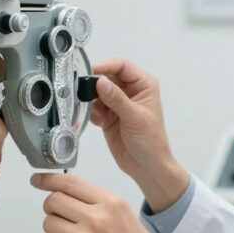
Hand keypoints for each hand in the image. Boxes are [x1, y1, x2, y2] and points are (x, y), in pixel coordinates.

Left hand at [33, 172, 186, 232]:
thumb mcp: (126, 217)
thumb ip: (100, 204)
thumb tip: (72, 198)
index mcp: (112, 202)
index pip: (69, 182)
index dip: (48, 180)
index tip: (39, 180)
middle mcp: (97, 217)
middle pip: (53, 200)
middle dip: (52, 207)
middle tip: (58, 215)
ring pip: (48, 223)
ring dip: (55, 229)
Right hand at [89, 58, 188, 210]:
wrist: (147, 167)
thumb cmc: (151, 141)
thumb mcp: (135, 117)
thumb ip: (116, 99)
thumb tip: (101, 82)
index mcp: (143, 84)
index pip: (121, 66)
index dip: (105, 66)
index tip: (90, 72)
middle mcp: (130, 90)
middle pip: (106, 76)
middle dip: (94, 84)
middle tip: (83, 92)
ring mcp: (118, 103)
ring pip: (97, 92)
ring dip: (91, 100)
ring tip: (93, 111)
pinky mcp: (108, 115)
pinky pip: (94, 107)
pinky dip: (92, 112)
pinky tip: (98, 122)